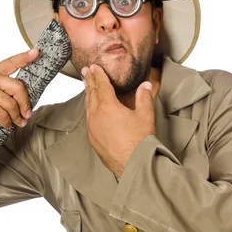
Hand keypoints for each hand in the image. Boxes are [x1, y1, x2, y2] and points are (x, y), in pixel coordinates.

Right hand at [0, 49, 38, 144]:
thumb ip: (9, 89)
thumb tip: (29, 100)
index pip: (12, 62)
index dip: (24, 58)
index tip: (36, 52)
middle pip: (17, 87)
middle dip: (24, 103)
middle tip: (27, 113)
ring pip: (11, 104)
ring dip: (17, 116)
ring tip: (18, 121)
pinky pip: (2, 114)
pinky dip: (7, 122)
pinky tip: (7, 124)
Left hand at [82, 64, 155, 178]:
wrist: (133, 164)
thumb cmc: (139, 141)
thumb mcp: (145, 115)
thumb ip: (144, 97)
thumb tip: (145, 85)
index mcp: (108, 107)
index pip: (101, 86)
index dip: (98, 75)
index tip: (94, 67)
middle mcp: (96, 115)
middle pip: (91, 94)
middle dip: (89, 81)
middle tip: (86, 71)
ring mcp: (92, 128)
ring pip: (88, 106)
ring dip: (87, 94)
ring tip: (87, 86)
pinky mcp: (93, 139)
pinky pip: (89, 119)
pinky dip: (89, 109)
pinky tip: (91, 108)